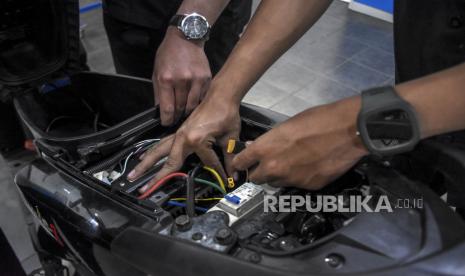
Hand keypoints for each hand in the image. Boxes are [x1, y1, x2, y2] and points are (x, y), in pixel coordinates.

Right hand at [128, 84, 240, 192]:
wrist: (221, 95)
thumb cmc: (226, 113)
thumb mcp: (230, 137)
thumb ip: (230, 157)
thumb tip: (232, 173)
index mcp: (197, 140)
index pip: (209, 163)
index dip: (219, 172)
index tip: (224, 180)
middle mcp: (184, 138)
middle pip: (168, 161)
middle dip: (156, 177)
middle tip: (143, 189)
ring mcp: (179, 134)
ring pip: (159, 151)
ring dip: (146, 163)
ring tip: (133, 174)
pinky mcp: (179, 131)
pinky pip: (162, 143)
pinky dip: (152, 151)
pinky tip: (143, 157)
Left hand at [153, 27, 211, 125]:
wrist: (185, 38)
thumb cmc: (168, 54)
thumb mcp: (156, 71)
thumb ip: (158, 92)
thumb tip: (159, 110)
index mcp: (166, 79)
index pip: (167, 108)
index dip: (167, 120)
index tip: (166, 123)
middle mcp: (181, 80)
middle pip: (180, 108)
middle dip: (176, 117)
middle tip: (175, 120)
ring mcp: (196, 80)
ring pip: (193, 106)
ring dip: (188, 112)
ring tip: (184, 114)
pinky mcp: (206, 78)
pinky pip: (202, 97)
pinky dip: (197, 102)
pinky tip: (194, 103)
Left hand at [233, 97, 368, 189]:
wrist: (348, 130)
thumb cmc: (317, 120)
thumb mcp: (287, 125)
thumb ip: (269, 140)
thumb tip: (256, 148)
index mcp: (265, 148)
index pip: (240, 163)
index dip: (240, 164)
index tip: (240, 165)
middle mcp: (274, 168)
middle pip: (256, 178)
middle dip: (259, 172)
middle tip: (267, 164)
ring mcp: (291, 180)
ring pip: (276, 183)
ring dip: (278, 176)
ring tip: (291, 164)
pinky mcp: (308, 187)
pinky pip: (296, 185)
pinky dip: (298, 178)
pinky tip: (308, 167)